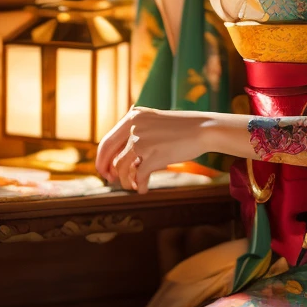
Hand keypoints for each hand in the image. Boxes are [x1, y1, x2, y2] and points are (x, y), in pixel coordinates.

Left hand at [95, 106, 211, 193]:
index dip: (102, 158)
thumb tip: (119, 160)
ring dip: (125, 181)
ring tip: (133, 185)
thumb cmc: (182, 128)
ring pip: (122, 168)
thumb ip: (137, 134)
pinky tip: (143, 190)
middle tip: (110, 180)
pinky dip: (140, 186)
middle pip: (108, 154)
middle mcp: (134, 127)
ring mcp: (142, 141)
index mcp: (133, 117)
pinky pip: (139, 176)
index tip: (104, 169)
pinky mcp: (153, 156)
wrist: (204, 129)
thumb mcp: (154, 122)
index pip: (107, 140)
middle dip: (106, 170)